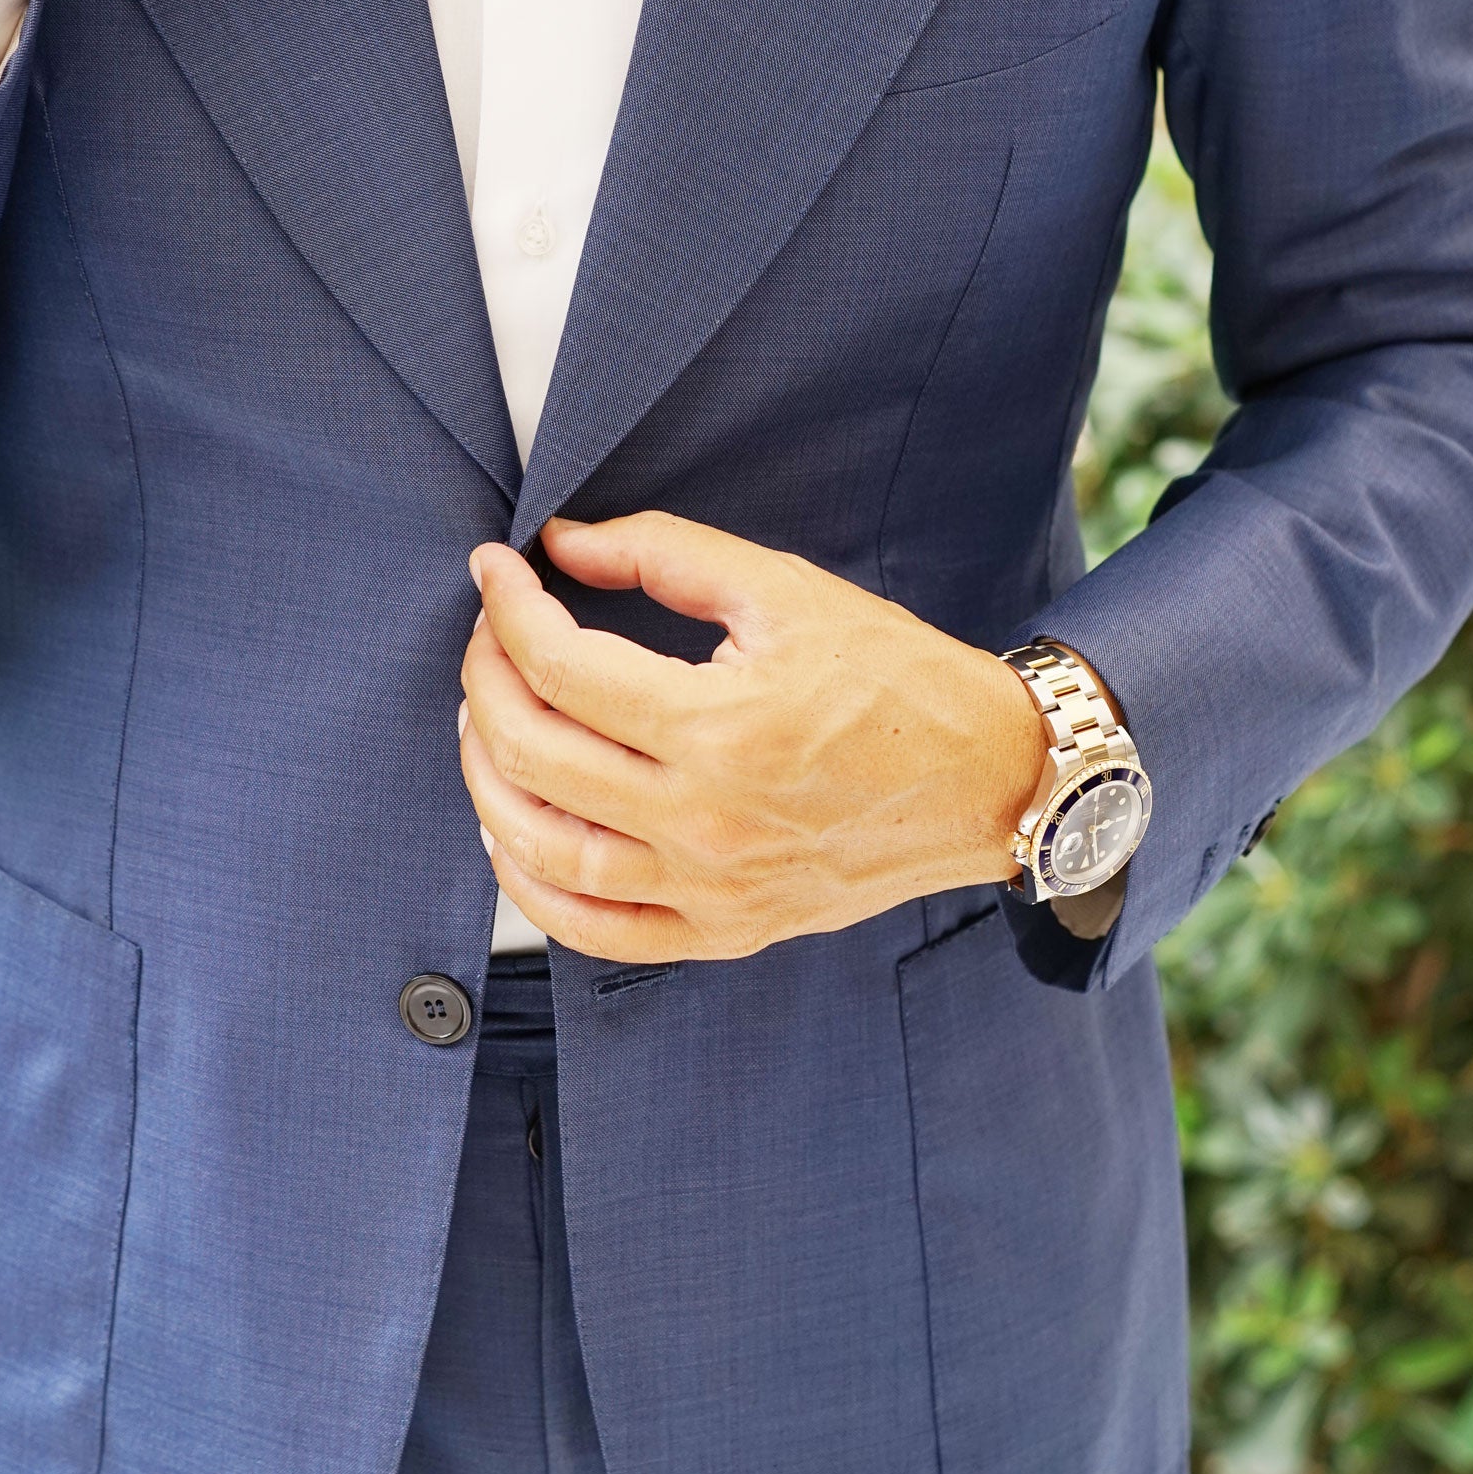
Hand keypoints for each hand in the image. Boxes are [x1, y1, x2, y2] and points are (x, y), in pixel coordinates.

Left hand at [456, 512, 1049, 962]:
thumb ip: (663, 552)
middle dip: (485, 681)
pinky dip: (532, 887)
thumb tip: (560, 543)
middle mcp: (706, 820)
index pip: (561, 667)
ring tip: (485, 724)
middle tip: (488, 638)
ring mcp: (711, 889)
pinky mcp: (723, 930)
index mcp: (720, 727)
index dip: (507, 609)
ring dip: (487, 781)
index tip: (495, 573)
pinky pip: (595, 930)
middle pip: (533, 754)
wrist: (987, 778)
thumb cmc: (896, 678)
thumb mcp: (784, 590)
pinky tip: (513, 832)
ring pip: (543, 850)